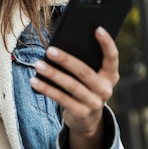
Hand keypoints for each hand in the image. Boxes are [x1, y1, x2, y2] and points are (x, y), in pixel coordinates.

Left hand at [30, 27, 118, 148]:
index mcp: (110, 75)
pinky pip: (61, 99)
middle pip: (85, 72)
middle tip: (49, 50)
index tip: (98, 28)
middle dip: (66, 60)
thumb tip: (60, 46)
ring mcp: (94, 103)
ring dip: (53, 74)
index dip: (107, 43)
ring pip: (71, 86)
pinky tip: (34, 81)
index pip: (112, 57)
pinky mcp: (81, 113)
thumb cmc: (84, 87)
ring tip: (38, 65)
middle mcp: (105, 89)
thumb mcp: (89, 76)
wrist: (87, 120)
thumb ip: (83, 62)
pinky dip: (46, 89)